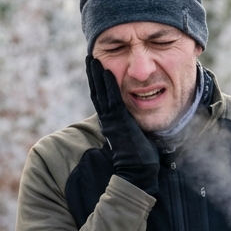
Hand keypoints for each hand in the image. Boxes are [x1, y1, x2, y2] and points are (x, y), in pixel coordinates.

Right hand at [86, 55, 159, 194]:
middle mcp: (109, 120)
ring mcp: (112, 120)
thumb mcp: (135, 137)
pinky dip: (109, 84)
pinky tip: (106, 70)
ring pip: (102, 92)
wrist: (139, 173)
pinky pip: (113, 98)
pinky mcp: (119, 121)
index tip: (96, 68)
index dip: (98, 83)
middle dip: (94, 74)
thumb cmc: (141, 160)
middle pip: (98, 92)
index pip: (102, 98)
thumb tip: (138, 117)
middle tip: (90, 56)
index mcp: (112, 123)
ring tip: (93, 58)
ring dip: (97, 74)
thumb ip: (132, 126)